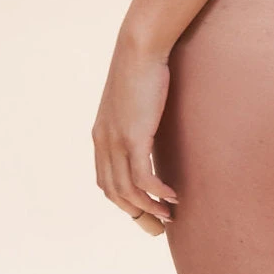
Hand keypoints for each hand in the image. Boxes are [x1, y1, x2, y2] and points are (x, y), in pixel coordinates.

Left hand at [91, 34, 178, 233]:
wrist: (138, 46)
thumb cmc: (141, 66)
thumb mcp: (132, 99)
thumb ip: (134, 118)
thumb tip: (149, 127)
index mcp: (101, 135)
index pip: (106, 181)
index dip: (123, 201)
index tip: (143, 212)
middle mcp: (104, 142)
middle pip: (115, 193)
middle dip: (136, 214)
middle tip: (158, 226)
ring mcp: (117, 141)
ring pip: (128, 190)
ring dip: (148, 208)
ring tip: (169, 216)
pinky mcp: (134, 136)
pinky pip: (143, 177)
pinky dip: (156, 192)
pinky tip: (172, 195)